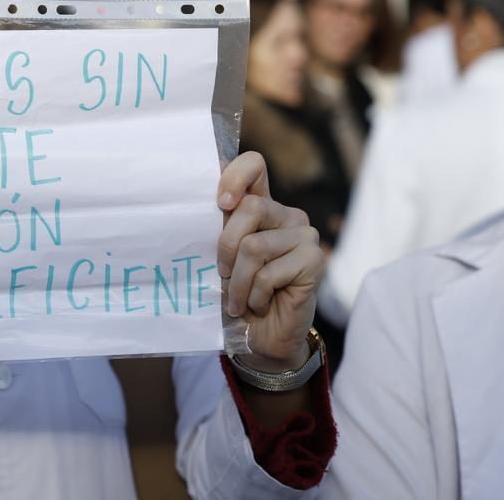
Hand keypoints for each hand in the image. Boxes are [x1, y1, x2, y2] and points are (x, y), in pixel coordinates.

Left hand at [217, 152, 323, 371]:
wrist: (260, 339)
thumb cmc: (236, 295)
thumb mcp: (219, 258)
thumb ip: (215, 230)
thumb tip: (188, 203)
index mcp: (260, 206)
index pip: (254, 165)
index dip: (236, 175)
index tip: (220, 203)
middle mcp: (285, 215)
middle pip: (251, 207)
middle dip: (226, 246)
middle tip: (223, 274)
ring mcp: (303, 235)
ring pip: (255, 246)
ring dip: (239, 281)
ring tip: (238, 300)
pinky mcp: (315, 260)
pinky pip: (270, 272)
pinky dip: (255, 295)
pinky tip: (259, 304)